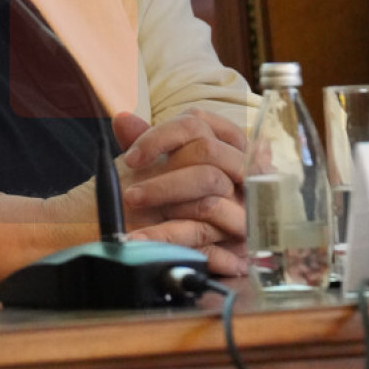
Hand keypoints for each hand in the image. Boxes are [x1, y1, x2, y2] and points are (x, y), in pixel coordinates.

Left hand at [112, 109, 247, 276]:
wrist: (205, 249)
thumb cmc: (178, 201)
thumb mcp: (160, 169)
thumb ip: (145, 144)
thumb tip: (122, 119)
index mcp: (221, 141)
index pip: (195, 122)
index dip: (161, 136)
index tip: (130, 159)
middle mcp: (239, 163)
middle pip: (205, 149)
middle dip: (163, 171)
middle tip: (128, 192)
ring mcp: (245, 195)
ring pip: (209, 180)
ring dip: (165, 192)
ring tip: (132, 206)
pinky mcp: (242, 228)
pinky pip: (205, 226)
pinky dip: (169, 233)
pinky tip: (142, 239)